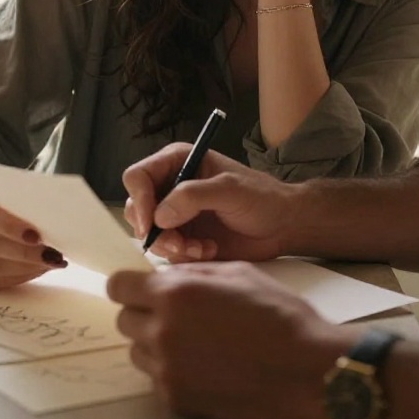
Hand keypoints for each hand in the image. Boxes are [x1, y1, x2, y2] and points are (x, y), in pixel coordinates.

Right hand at [0, 181, 67, 287]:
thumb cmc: (4, 196)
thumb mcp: (13, 189)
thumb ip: (26, 201)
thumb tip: (54, 219)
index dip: (9, 226)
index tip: (37, 236)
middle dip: (26, 253)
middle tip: (53, 255)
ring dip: (26, 267)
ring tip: (51, 262)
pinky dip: (17, 277)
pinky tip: (36, 269)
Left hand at [107, 262, 350, 418]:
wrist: (305, 366)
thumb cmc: (277, 314)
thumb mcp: (236, 272)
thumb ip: (192, 272)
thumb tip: (165, 275)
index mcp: (175, 293)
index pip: (117, 286)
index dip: (129, 285)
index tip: (140, 288)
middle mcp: (163, 331)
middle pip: (124, 320)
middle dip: (144, 312)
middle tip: (176, 313)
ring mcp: (168, 369)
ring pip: (138, 351)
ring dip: (155, 342)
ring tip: (195, 339)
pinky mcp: (177, 399)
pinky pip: (157, 378)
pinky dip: (173, 370)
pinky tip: (205, 363)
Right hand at [121, 144, 294, 261]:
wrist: (282, 225)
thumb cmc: (262, 197)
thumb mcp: (230, 189)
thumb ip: (194, 196)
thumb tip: (159, 215)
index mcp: (178, 162)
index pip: (138, 177)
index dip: (139, 200)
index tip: (151, 225)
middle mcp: (171, 186)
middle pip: (137, 209)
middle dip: (155, 231)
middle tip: (180, 243)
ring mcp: (176, 214)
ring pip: (150, 234)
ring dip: (172, 246)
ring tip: (203, 248)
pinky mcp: (183, 237)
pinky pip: (166, 252)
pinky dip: (183, 256)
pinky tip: (208, 251)